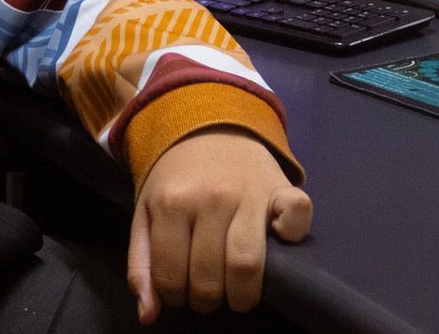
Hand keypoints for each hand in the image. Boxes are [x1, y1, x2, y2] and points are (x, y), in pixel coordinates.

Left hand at [127, 128, 310, 322]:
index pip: (172, 277)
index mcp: (172, 203)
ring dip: (241, 295)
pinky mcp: (282, 187)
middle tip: (207, 291)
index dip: (174, 295)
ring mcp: (250, 193)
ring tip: (235, 290)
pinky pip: (296, 217)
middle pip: (211, 278)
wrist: (209, 125)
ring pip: (248, 265)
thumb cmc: (177, 178)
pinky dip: (290, 236)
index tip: (180, 288)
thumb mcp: (146, 213)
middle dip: (206, 300)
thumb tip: (149, 314)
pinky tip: (275, 242)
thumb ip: (141, 264)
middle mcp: (211, 198)